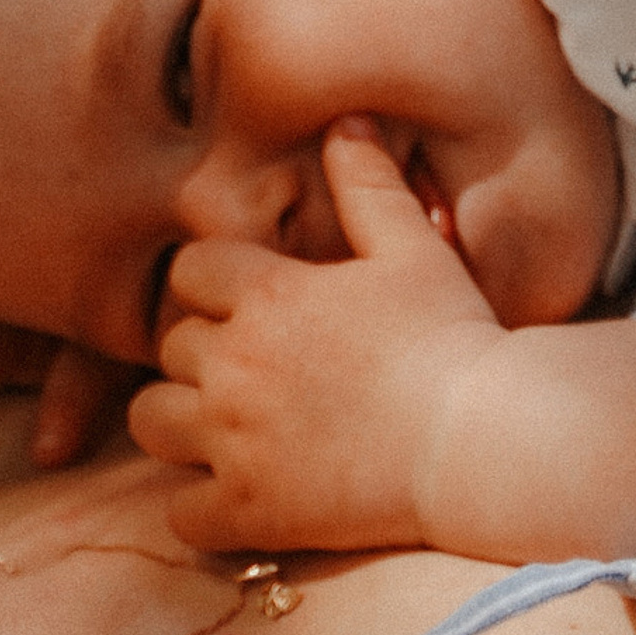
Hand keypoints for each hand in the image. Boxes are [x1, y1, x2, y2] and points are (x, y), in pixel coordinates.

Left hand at [126, 117, 504, 550]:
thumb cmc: (453, 337)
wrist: (484, 441)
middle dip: (201, 352)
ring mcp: (235, 442)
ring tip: (224, 426)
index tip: (249, 301)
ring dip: (179, 421)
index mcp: (267, 295)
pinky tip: (240, 494)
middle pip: (169, 347)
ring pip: (151, 422)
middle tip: (249, 367)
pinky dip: (201, 506)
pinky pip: (181, 512)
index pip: (189, 271)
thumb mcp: (414, 248)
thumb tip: (345, 122)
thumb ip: (368, 184)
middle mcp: (235, 364)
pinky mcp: (250, 510)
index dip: (213, 283)